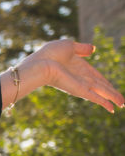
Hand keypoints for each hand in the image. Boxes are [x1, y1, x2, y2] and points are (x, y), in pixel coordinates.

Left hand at [5, 40, 124, 111]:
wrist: (40, 63)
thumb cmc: (49, 54)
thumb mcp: (68, 46)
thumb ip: (81, 48)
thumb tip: (93, 49)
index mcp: (79, 67)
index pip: (96, 76)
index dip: (105, 82)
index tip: (112, 88)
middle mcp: (81, 78)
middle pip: (101, 87)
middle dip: (112, 93)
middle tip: (121, 102)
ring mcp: (81, 85)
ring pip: (102, 93)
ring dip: (113, 98)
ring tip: (122, 105)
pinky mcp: (79, 90)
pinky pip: (95, 97)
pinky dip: (104, 103)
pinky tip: (111, 109)